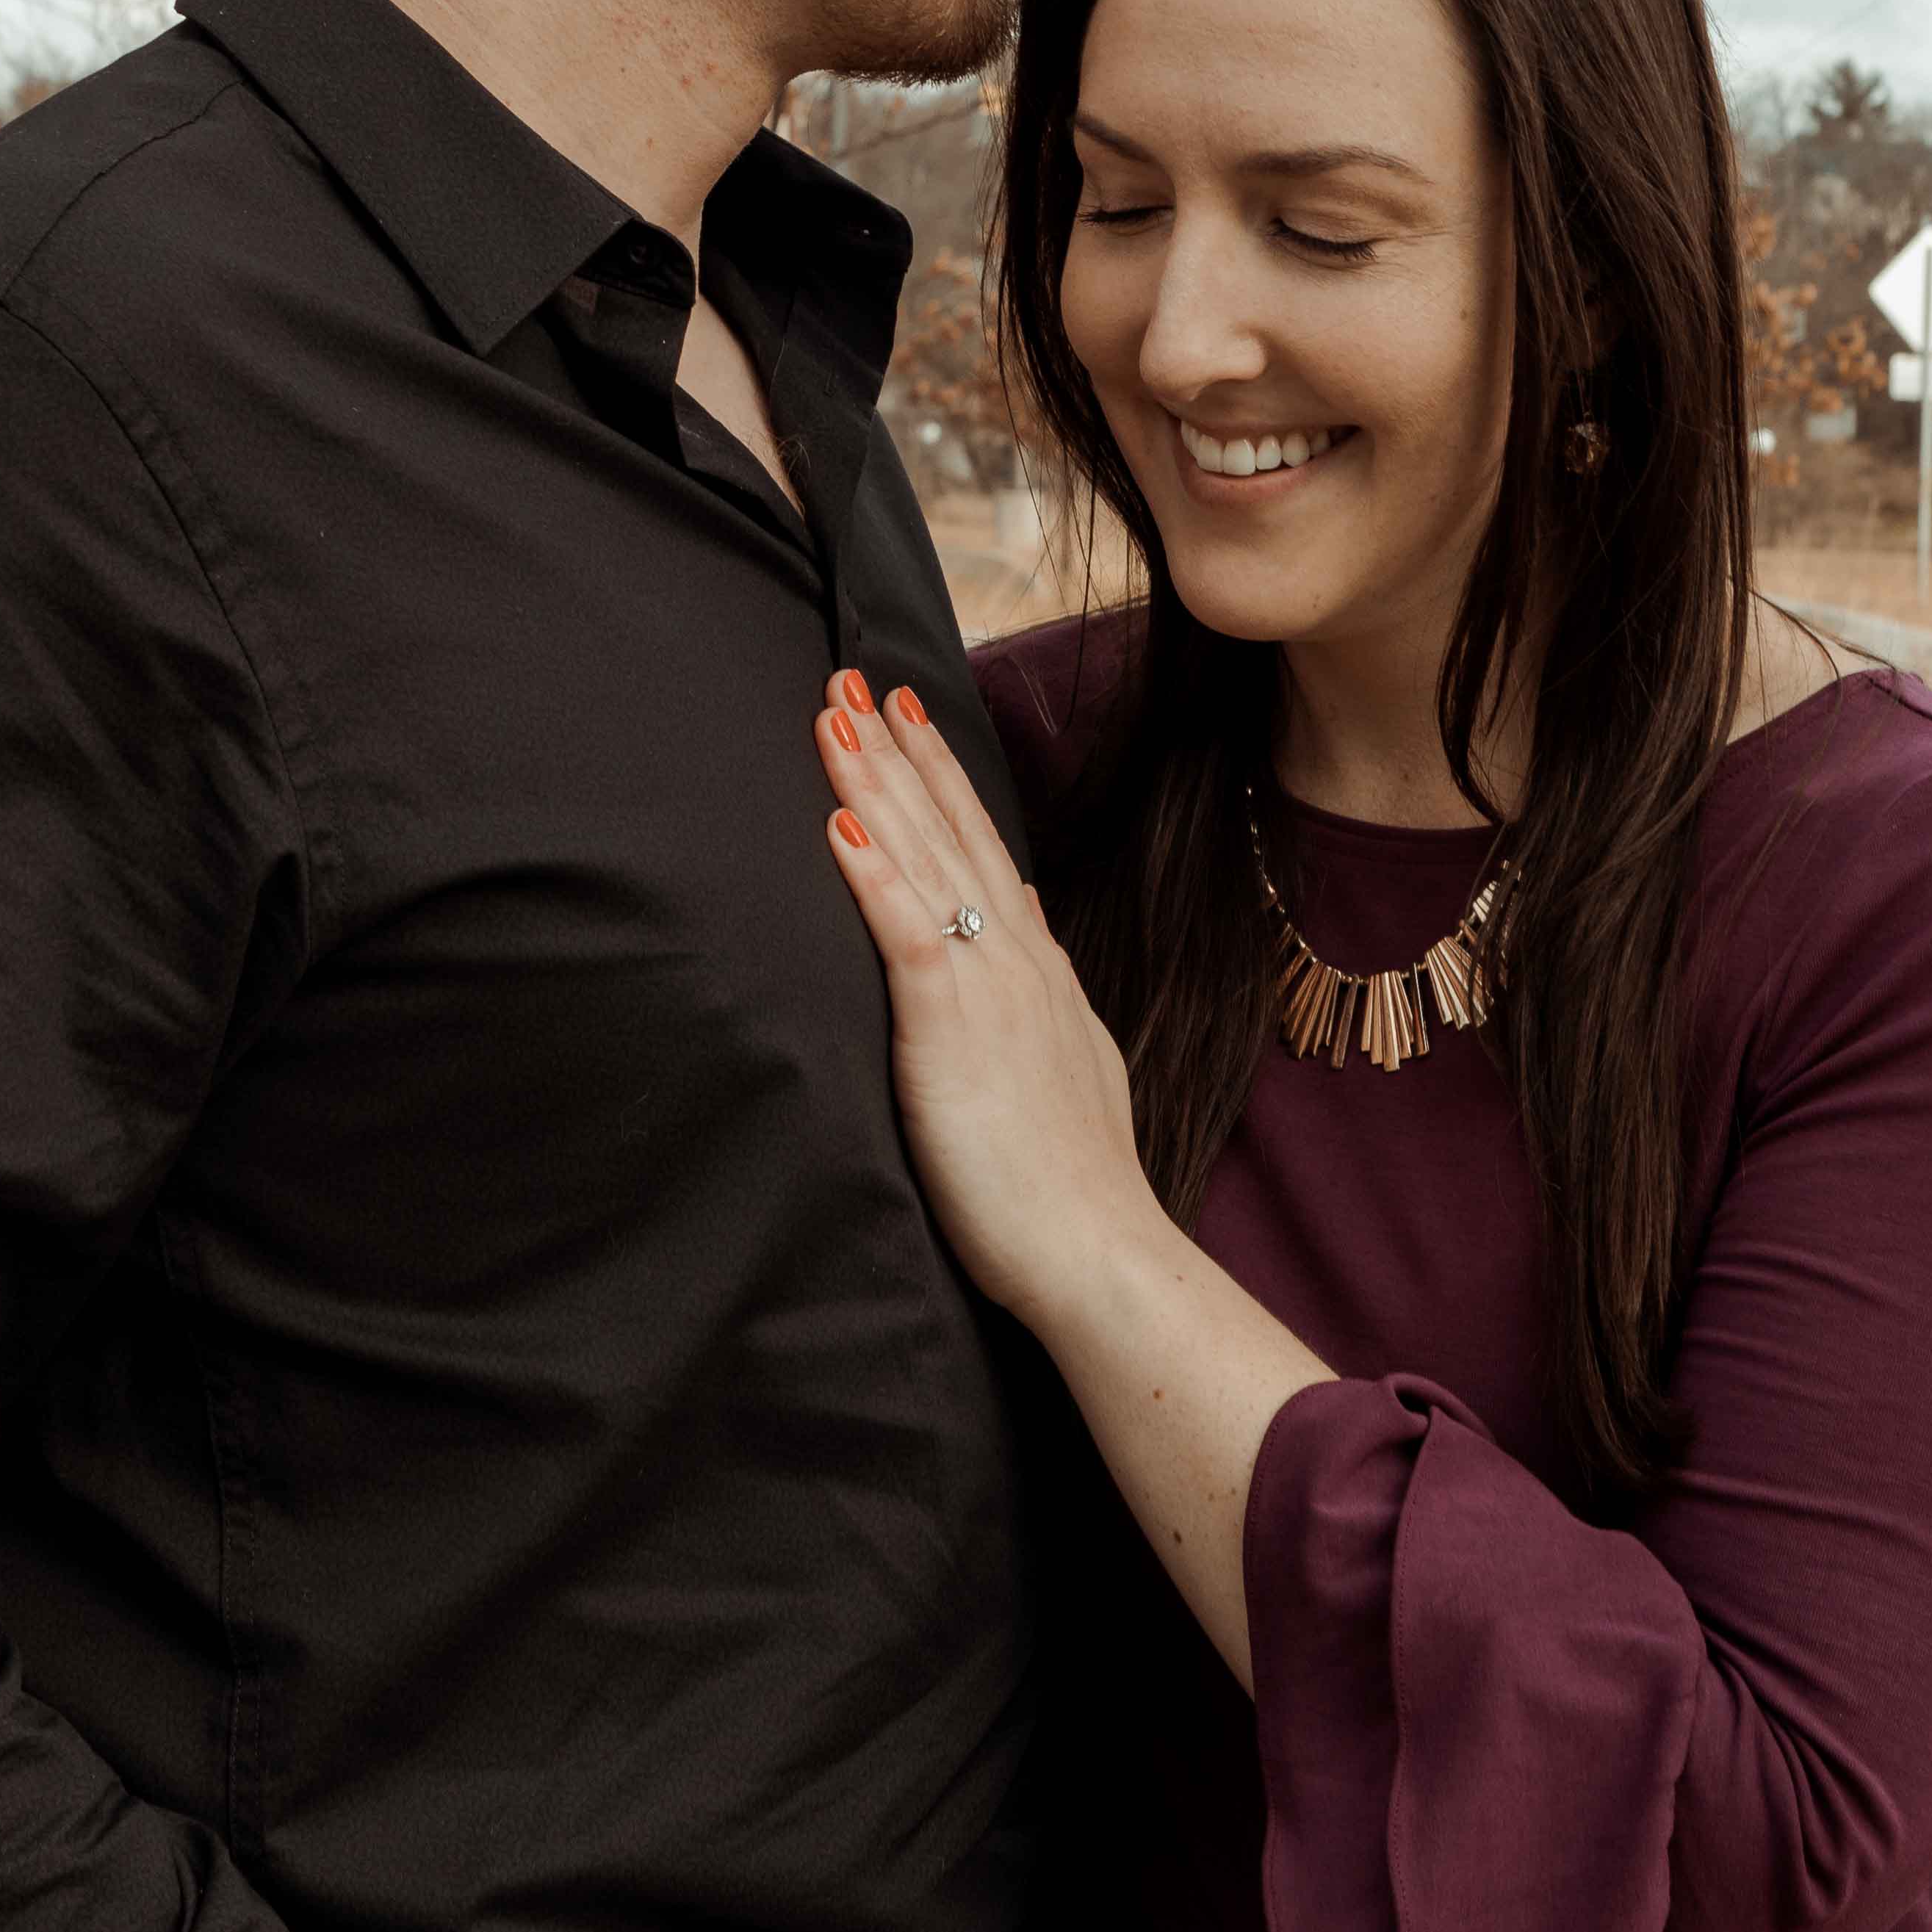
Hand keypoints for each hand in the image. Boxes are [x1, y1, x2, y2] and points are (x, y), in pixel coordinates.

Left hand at [815, 672, 1162, 1334]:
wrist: (1098, 1252)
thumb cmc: (1074, 1191)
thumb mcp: (1071, 1072)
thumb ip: (1042, 1007)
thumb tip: (1028, 953)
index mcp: (1038, 974)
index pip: (985, 852)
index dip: (944, 781)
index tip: (910, 719)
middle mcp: (1017, 961)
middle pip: (950, 832)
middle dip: (898, 751)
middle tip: (854, 679)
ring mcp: (989, 986)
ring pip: (924, 859)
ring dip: (874, 782)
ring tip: (833, 715)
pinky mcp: (951, 1026)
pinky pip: (906, 929)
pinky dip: (871, 870)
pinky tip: (836, 820)